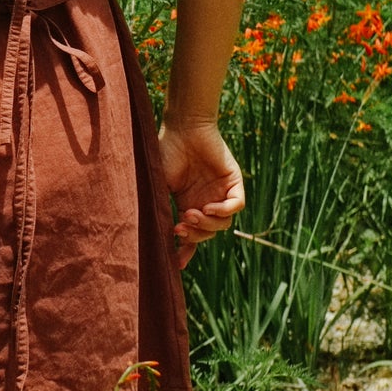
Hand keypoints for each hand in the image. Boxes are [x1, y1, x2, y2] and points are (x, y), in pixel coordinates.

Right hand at [158, 118, 243, 269]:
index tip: (176, 263)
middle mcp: (205, 201)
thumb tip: (155, 235)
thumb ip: (159, 208)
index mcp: (188, 204)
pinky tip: (208, 208)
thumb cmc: (165, 152)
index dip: (186, 251)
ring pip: (223, 225)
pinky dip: (223, 211)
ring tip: (190, 214)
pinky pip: (236, 205)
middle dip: (194, 236)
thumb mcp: (158, 185)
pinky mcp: (234, 181)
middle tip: (180, 228)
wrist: (181, 127)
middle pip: (208, 234)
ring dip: (207, 226)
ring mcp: (221, 192)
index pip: (192, 236)